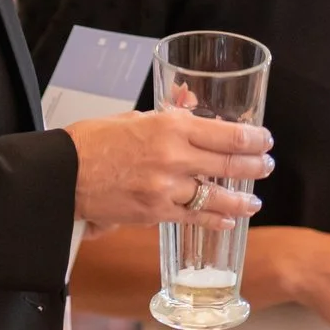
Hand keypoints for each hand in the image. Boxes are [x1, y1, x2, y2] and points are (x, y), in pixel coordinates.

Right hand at [67, 110, 272, 232]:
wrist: (63, 175)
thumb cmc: (92, 142)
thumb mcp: (133, 117)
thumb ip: (166, 117)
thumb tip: (191, 110)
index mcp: (169, 127)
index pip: (226, 134)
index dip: (253, 139)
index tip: (265, 140)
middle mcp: (174, 158)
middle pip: (230, 164)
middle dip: (255, 166)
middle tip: (266, 165)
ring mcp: (166, 189)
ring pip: (217, 196)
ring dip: (241, 200)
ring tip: (253, 202)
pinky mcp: (156, 213)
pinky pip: (195, 218)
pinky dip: (215, 219)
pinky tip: (227, 219)